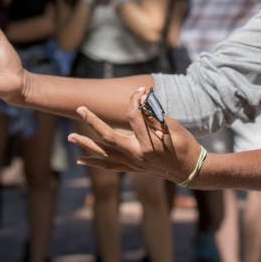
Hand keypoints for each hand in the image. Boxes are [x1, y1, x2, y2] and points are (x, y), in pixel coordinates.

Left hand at [68, 88, 204, 184]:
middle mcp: (136, 155)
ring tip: (69, 137)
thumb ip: (153, 115)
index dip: (136, 100)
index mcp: (148, 143)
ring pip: (104, 154)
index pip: (134, 116)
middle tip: (80, 108)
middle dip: (93, 121)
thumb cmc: (185, 145)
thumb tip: (139, 101)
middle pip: (109, 136)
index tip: (140, 91)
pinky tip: (80, 159)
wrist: (190, 170)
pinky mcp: (132, 168)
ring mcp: (133, 164)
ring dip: (86, 145)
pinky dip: (95, 162)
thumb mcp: (173, 127)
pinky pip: (109, 166)